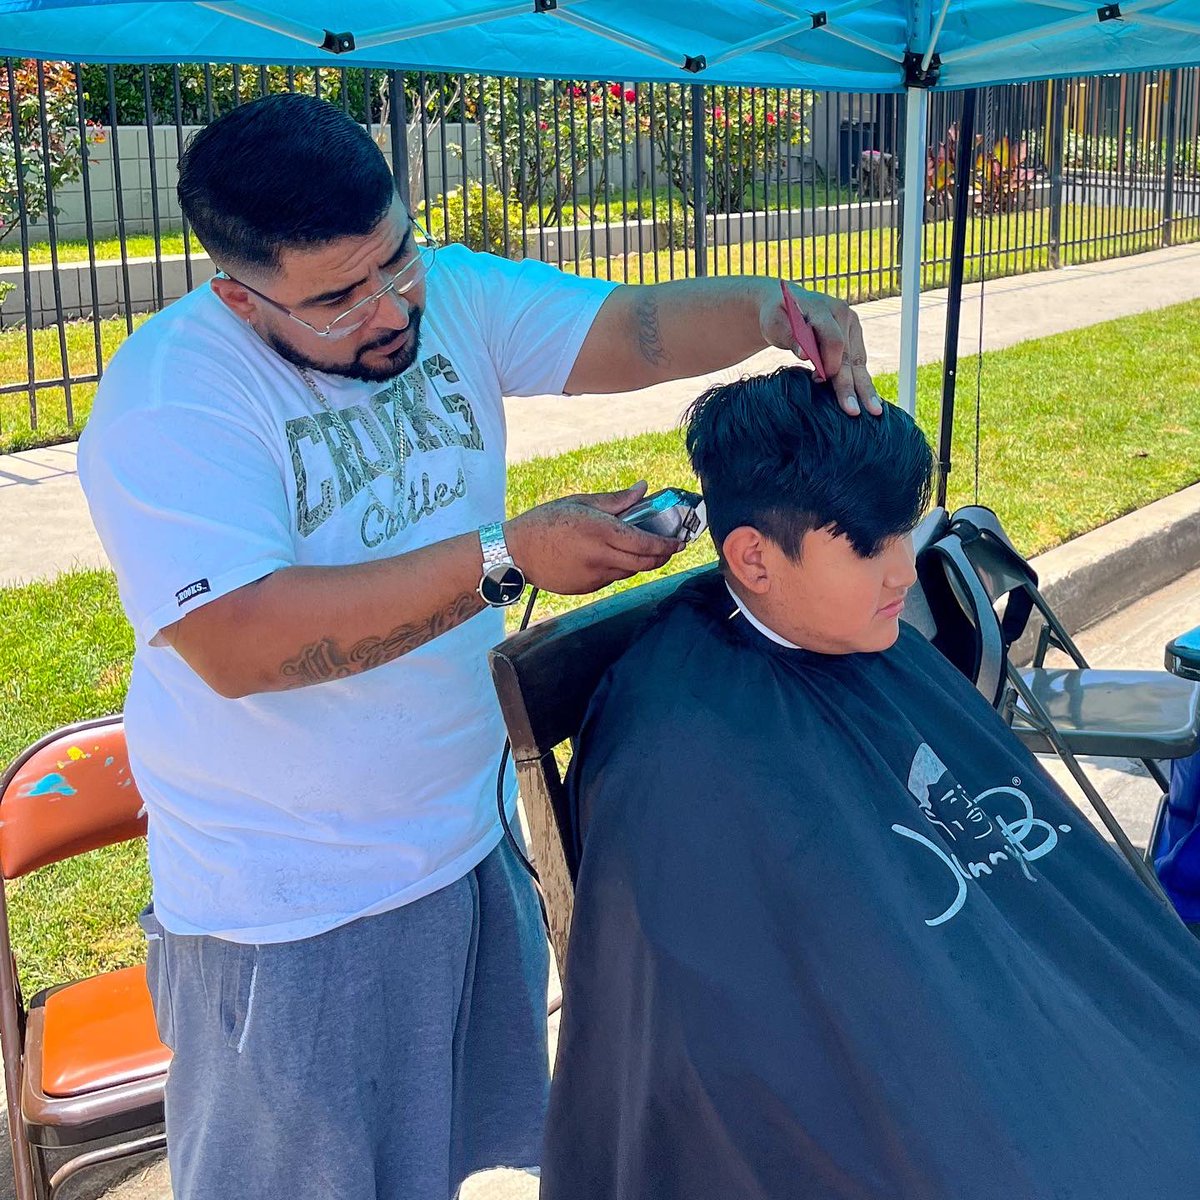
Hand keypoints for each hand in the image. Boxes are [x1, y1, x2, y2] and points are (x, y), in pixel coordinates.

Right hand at [505, 482, 682, 594]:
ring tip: (642, 549)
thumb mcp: (580, 503)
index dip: (668, 544)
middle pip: (645, 563)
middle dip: (663, 557)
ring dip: (642, 563)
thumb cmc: (544, 522)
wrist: (515, 554)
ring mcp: (594, 576)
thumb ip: (616, 500)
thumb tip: (643, 489)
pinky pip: (612, 578)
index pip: (646, 543)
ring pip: (630, 572)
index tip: (680, 541)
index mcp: (601, 531)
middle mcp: (601, 556)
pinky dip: (619, 569)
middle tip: (670, 548)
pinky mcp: (587, 588)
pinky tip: (611, 557)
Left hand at [762, 283, 882, 416]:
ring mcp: (852, 326)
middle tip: (853, 411)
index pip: (833, 340)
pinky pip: (859, 362)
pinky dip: (862, 382)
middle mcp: (843, 315)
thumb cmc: (777, 315)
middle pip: (849, 355)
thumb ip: (788, 335)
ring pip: (859, 362)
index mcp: (823, 308)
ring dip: (865, 388)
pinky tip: (870, 400)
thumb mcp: (774, 322)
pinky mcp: (854, 337)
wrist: (785, 303)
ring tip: (874, 411)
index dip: (829, 363)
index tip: (820, 381)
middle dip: (851, 386)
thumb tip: (804, 354)